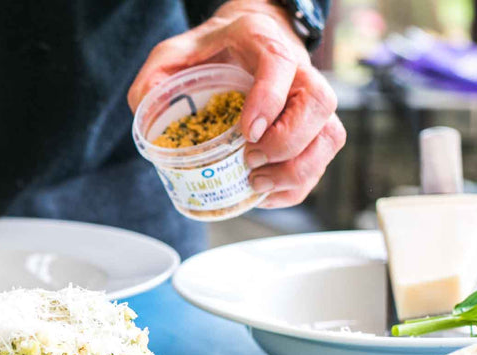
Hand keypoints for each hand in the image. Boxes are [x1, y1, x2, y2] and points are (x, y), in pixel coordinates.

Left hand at [128, 0, 344, 207]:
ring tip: (256, 182)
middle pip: (319, 103)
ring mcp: (309, 101)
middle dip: (285, 143)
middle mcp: (298, 69)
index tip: (246, 132)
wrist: (245, 39)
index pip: (279, 64)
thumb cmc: (211, 49)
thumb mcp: (172, 54)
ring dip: (296, 170)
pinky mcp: (312, 128)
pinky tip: (265, 193)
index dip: (268, 99)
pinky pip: (321, 161)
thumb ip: (153, 80)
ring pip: (330, 135)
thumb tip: (146, 115)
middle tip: (249, 160)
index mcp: (262, 43)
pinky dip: (297, 186)